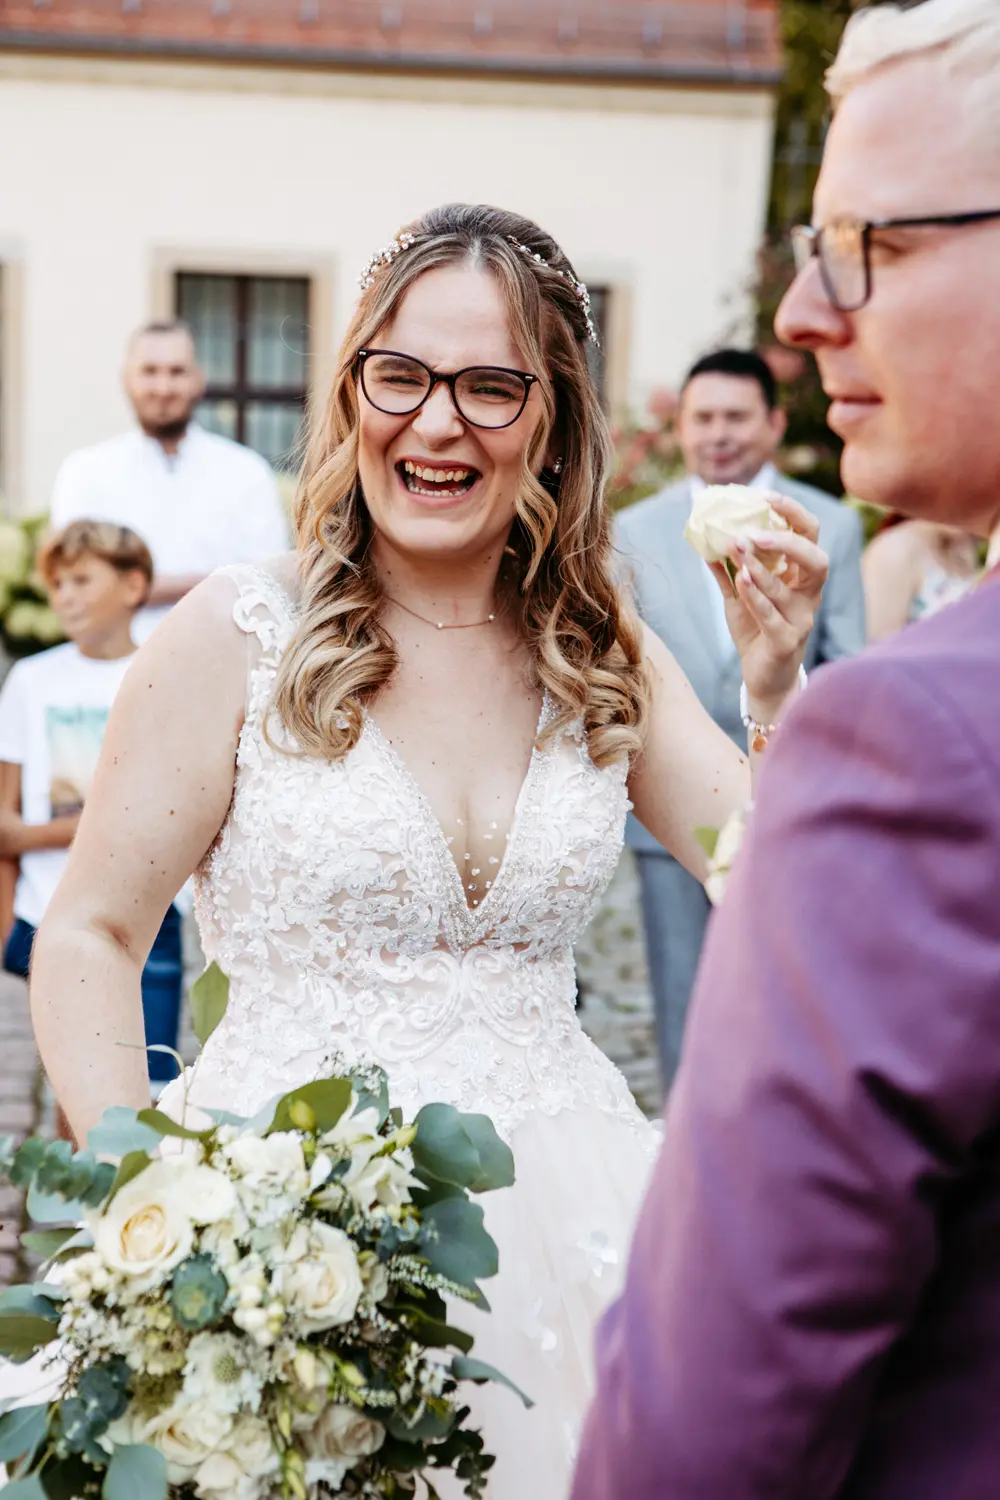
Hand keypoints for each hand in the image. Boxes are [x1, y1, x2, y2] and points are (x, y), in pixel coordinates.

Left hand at [707, 493, 828, 716]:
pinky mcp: (787, 641)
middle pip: (816, 558)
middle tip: (756, 528)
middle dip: (789, 539)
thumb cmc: (755, 633)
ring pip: (788, 588)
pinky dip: (756, 595)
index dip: (792, 513)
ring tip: (737, 546)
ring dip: (760, 566)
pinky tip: (740, 578)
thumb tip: (705, 539)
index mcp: (802, 577)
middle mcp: (809, 596)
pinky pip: (772, 615)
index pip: (810, 536)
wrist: (762, 679)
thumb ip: (726, 570)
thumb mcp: (739, 596)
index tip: (764, 496)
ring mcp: (802, 619)